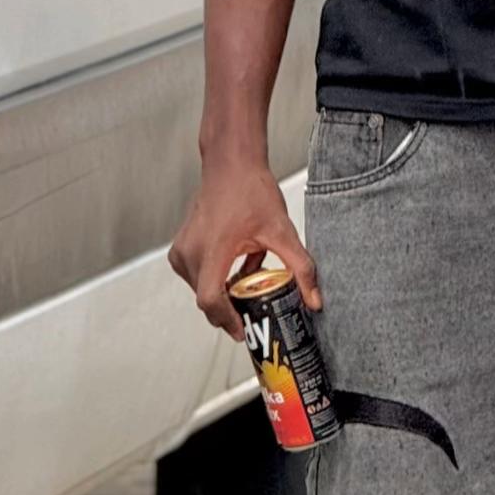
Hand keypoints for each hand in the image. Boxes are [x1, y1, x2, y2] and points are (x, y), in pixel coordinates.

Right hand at [169, 156, 320, 336]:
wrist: (230, 165)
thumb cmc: (250, 191)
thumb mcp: (282, 232)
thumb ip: (300, 268)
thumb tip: (314, 300)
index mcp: (213, 249)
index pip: (211, 300)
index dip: (227, 321)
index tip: (243, 330)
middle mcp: (190, 252)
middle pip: (206, 300)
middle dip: (230, 311)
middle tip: (254, 314)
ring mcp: (182, 250)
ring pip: (201, 290)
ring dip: (224, 293)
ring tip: (248, 281)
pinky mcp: (180, 249)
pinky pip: (196, 276)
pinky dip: (215, 278)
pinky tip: (235, 266)